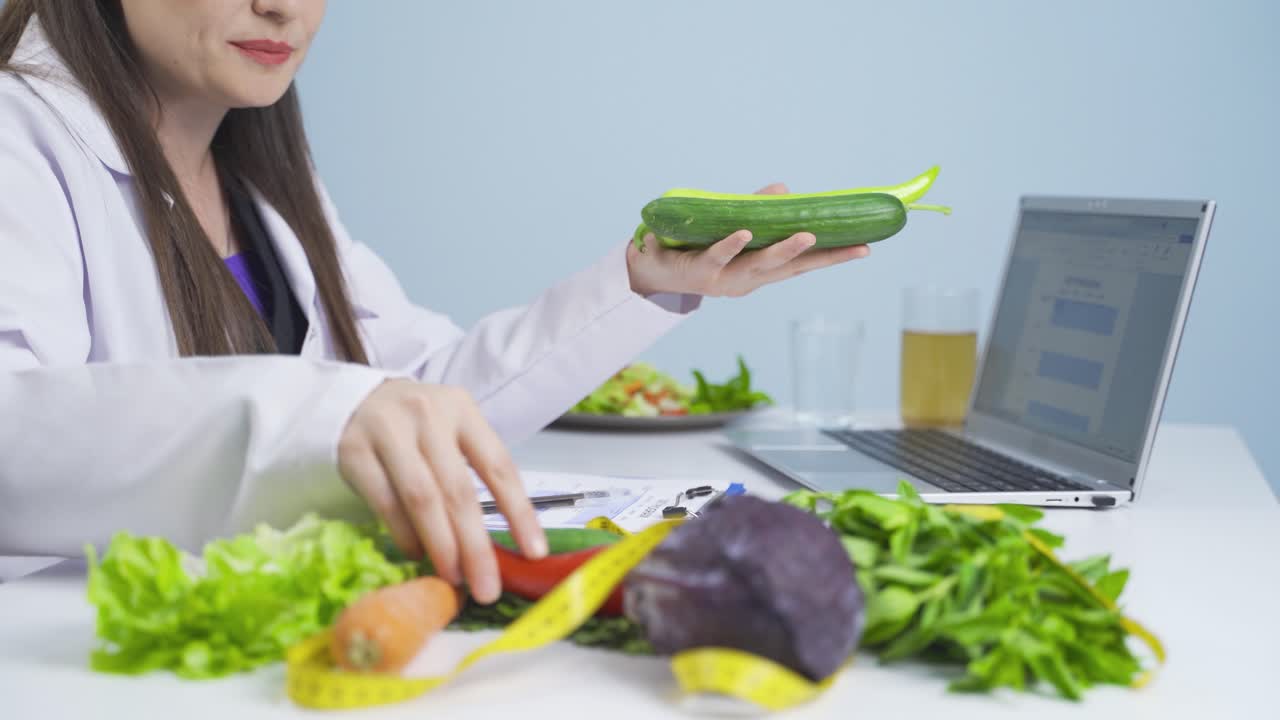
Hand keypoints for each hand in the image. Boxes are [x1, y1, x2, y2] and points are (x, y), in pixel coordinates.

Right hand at [337, 379, 546, 603]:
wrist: (352, 399)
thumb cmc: (413, 425)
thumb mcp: (448, 431)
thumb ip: (469, 472)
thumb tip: (492, 544)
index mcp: (462, 409)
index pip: (498, 466)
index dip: (519, 512)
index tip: (533, 552)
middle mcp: (428, 415)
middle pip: (458, 490)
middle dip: (476, 546)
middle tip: (487, 587)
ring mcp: (388, 430)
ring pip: (422, 499)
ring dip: (441, 545)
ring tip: (454, 577)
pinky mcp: (355, 451)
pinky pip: (386, 502)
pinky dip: (405, 535)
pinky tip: (418, 554)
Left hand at [625, 183, 871, 297]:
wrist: (652, 273)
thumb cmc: (699, 250)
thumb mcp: (734, 230)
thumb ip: (758, 212)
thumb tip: (784, 190)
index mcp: (759, 272)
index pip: (804, 265)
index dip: (835, 257)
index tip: (867, 248)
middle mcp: (746, 279)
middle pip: (788, 267)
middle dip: (820, 256)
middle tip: (852, 245)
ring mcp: (722, 277)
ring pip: (757, 263)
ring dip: (783, 249)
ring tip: (807, 235)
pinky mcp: (696, 269)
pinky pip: (715, 254)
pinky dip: (729, 243)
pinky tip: (744, 231)